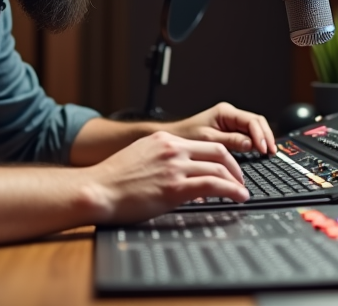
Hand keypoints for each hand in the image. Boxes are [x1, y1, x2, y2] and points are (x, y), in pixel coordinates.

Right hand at [86, 131, 249, 223]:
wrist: (96, 190)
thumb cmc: (112, 180)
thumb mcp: (139, 156)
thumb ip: (160, 158)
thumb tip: (176, 169)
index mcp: (163, 140)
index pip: (203, 143)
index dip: (222, 156)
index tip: (227, 167)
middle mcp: (172, 149)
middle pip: (218, 151)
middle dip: (234, 166)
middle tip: (239, 179)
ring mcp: (174, 167)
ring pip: (219, 167)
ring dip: (236, 181)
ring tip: (241, 191)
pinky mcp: (175, 187)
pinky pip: (214, 185)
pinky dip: (232, 190)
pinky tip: (238, 197)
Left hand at [166, 102, 276, 154]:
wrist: (174, 138)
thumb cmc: (186, 136)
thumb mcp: (208, 140)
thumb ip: (231, 141)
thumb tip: (251, 144)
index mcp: (225, 112)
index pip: (252, 121)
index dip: (261, 135)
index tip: (264, 149)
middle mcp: (230, 114)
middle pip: (257, 123)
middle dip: (266, 137)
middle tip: (271, 152)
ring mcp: (231, 122)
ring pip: (255, 129)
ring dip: (262, 140)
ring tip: (268, 153)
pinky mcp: (230, 131)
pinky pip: (248, 135)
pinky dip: (255, 143)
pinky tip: (258, 152)